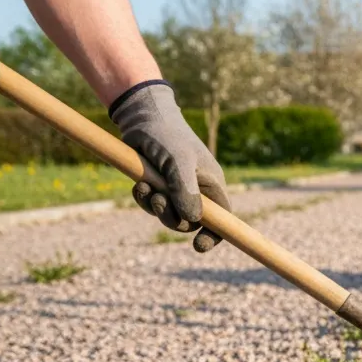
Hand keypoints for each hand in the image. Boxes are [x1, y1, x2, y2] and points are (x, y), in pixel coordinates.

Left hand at [110, 80, 229, 251]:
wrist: (141, 115)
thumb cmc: (166, 134)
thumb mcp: (178, 161)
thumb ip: (185, 191)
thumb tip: (193, 221)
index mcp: (211, 184)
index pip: (222, 219)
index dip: (214, 235)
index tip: (199, 246)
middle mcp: (197, 189)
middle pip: (190, 221)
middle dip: (172, 216)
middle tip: (158, 200)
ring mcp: (176, 187)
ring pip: (169, 214)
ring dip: (155, 206)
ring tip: (144, 187)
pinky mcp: (159, 184)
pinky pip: (153, 204)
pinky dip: (144, 198)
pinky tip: (139, 185)